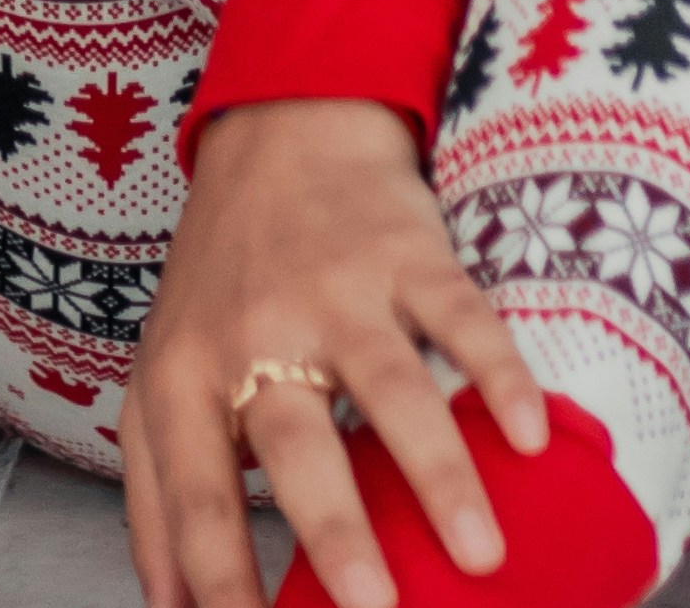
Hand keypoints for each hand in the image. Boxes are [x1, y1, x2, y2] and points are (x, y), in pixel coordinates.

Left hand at [119, 100, 542, 607]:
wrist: (281, 126)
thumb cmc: (224, 278)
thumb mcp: (165, 368)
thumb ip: (158, 488)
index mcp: (189, 371)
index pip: (193, 490)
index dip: (215, 574)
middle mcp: (259, 330)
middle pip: (295, 440)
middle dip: (334, 529)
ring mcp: (338, 287)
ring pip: (391, 384)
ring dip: (438, 472)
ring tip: (481, 555)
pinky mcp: (407, 251)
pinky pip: (460, 315)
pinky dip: (499, 374)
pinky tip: (531, 434)